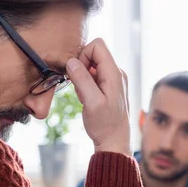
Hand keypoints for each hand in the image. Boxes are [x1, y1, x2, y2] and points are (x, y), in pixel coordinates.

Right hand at [66, 38, 130, 155]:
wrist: (114, 141)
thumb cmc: (105, 125)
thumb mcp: (91, 102)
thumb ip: (82, 80)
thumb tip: (71, 61)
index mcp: (115, 73)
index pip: (97, 45)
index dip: (83, 55)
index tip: (77, 73)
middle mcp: (116, 73)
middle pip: (94, 53)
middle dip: (81, 67)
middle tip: (80, 87)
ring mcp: (113, 80)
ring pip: (92, 65)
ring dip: (83, 78)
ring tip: (85, 96)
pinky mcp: (108, 87)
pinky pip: (93, 76)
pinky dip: (86, 85)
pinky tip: (87, 99)